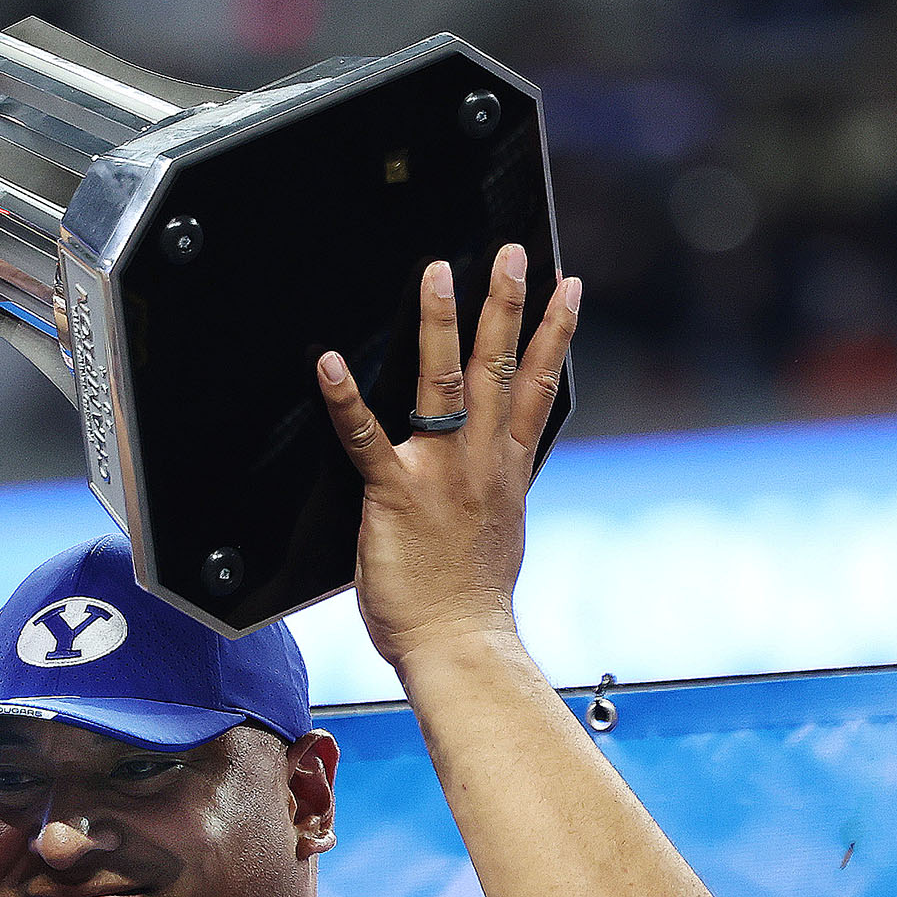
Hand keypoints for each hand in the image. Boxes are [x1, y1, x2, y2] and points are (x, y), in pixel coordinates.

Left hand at [315, 245, 578, 675]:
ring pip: (444, 383)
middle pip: (501, 367)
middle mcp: (481, 462)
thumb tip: (497, 472)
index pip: (539, 388)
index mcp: (506, 470)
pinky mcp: (395, 493)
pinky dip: (346, 399)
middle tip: (509, 253)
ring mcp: (440, 473)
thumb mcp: (500, 533)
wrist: (459, 643)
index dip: (556, 333)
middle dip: (506, 304)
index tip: (567, 287)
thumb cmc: (469, 602)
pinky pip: (365, 437)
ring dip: (440, 323)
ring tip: (438, 273)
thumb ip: (495, 490)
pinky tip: (329, 363)